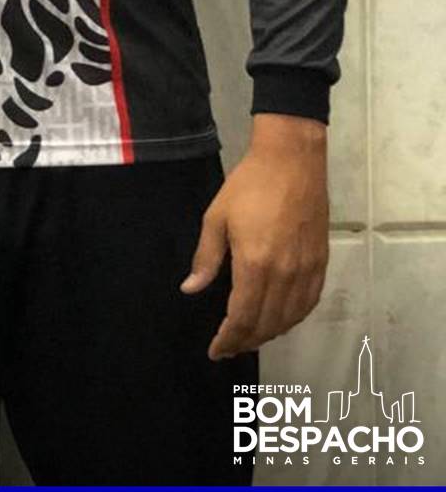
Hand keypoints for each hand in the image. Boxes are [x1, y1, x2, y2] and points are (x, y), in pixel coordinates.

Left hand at [181, 114, 329, 359]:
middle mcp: (285, 274)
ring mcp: (307, 270)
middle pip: (267, 323)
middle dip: (246, 341)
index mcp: (256, 265)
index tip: (215, 351)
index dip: (228, 338)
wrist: (293, 163)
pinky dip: (293, 318)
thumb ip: (206, 258)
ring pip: (290, 317)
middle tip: (228, 349)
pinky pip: (309, 303)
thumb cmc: (248, 186)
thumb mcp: (216, 218)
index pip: (242, 316)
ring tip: (249, 338)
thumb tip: (191, 289)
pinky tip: (280, 320)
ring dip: (269, 333)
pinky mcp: (321, 263)